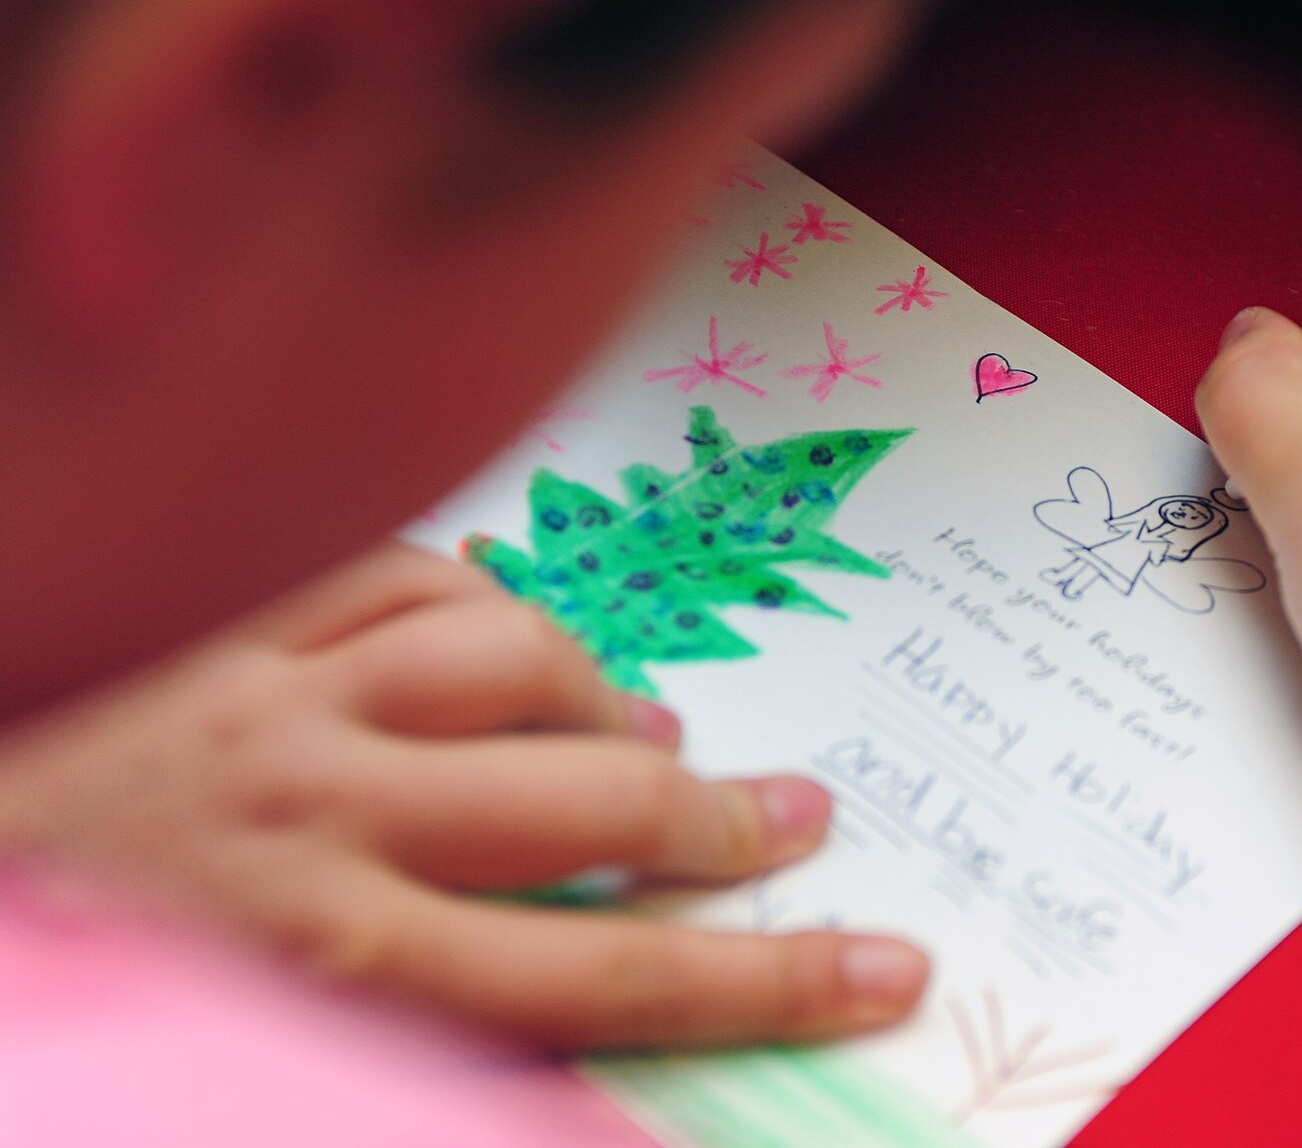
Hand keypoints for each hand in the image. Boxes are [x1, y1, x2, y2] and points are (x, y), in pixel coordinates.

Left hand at [0, 542, 926, 1048]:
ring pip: (507, 651)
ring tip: (649, 729)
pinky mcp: (222, 623)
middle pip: (590, 795)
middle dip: (719, 817)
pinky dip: (478, 593)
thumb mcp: (261, 1068)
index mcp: (332, 959)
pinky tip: (510, 630)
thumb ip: (435, 1029)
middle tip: (796, 819)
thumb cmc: (70, 1021)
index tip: (882, 967)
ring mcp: (270, 697)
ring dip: (602, 693)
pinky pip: (393, 572)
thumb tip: (588, 1028)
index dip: (767, 979)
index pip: (612, 977)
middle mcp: (320, 814)